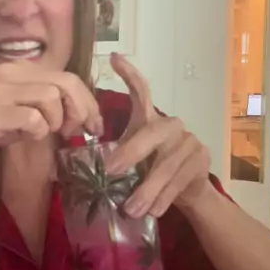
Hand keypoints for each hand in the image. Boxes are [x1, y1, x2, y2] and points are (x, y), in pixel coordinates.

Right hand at [0, 62, 102, 164]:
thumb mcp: (15, 110)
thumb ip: (42, 107)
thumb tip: (77, 116)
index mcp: (19, 70)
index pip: (67, 77)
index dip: (87, 101)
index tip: (92, 124)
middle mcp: (11, 73)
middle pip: (66, 83)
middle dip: (81, 110)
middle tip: (78, 131)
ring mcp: (2, 90)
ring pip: (52, 99)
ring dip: (56, 121)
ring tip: (46, 133)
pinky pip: (34, 118)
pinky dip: (39, 131)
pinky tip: (28, 137)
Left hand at [106, 54, 210, 217]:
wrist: (188, 194)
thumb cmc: (151, 173)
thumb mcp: (131, 163)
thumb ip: (114, 159)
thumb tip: (68, 172)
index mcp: (150, 120)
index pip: (142, 92)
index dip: (129, 74)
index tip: (114, 58)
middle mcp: (171, 125)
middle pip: (151, 133)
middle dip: (131, 152)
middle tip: (112, 171)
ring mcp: (189, 141)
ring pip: (165, 165)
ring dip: (146, 190)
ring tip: (131, 210)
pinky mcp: (201, 161)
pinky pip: (179, 181)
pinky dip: (163, 199)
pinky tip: (153, 212)